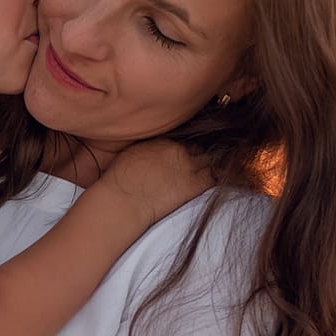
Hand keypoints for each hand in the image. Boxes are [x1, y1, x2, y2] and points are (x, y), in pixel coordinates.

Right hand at [98, 138, 213, 219]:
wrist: (123, 199)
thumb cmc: (119, 179)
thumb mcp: (132, 152)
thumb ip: (149, 147)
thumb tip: (154, 149)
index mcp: (162, 139)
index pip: (183, 136)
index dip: (185, 145)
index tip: (186, 151)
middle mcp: (178, 149)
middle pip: (198, 146)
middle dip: (199, 152)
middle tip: (198, 160)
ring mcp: (188, 166)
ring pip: (209, 158)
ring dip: (209, 163)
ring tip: (209, 169)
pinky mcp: (194, 184)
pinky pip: (213, 176)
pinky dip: (215, 175)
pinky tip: (215, 178)